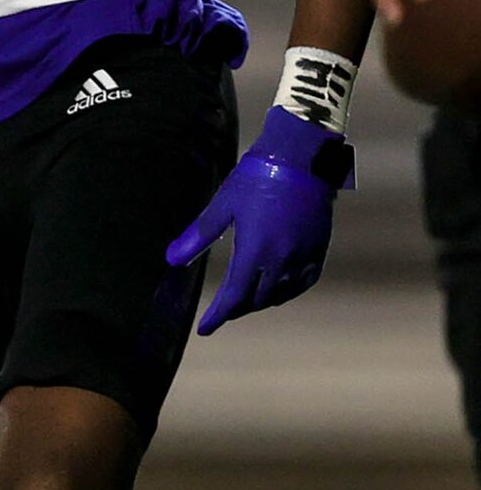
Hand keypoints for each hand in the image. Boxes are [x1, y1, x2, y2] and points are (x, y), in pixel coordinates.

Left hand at [166, 106, 350, 334]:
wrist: (301, 160)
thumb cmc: (256, 178)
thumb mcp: (222, 206)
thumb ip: (198, 235)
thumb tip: (172, 259)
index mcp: (255, 250)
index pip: (234, 296)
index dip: (218, 315)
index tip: (206, 328)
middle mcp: (281, 260)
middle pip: (256, 299)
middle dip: (236, 308)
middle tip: (222, 309)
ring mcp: (303, 256)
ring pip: (279, 294)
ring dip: (259, 300)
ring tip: (244, 300)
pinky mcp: (317, 249)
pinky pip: (302, 282)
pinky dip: (287, 291)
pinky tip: (277, 289)